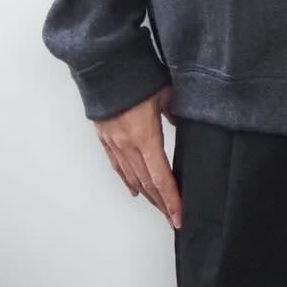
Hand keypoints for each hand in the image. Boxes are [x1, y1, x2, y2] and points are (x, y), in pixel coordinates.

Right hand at [94, 84, 181, 228]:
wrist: (103, 67)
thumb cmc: (135, 77)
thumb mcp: (165, 93)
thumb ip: (176, 113)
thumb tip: (183, 124)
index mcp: (145, 137)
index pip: (161, 177)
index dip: (171, 199)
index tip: (178, 216)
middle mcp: (128, 145)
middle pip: (147, 183)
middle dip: (161, 203)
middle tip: (172, 219)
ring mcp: (114, 143)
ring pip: (132, 177)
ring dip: (146, 195)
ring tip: (159, 208)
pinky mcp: (105, 138)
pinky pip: (117, 165)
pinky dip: (127, 180)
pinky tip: (134, 190)